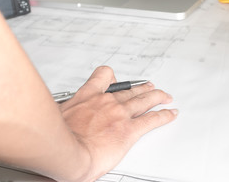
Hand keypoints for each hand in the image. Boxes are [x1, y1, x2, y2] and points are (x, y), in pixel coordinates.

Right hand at [59, 66, 177, 180]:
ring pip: (145, 100)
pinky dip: (164, 115)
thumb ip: (66, 113)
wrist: (66, 152)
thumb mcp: (58, 116)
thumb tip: (62, 119)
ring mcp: (120, 114)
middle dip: (142, 88)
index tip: (117, 79)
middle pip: (130, 90)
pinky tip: (170, 114)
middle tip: (149, 87)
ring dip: (157, 97)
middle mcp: (107, 101)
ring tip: (164, 96)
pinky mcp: (130, 130)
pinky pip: (153, 119)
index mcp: (89, 96)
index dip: (113, 77)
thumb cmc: (59, 138)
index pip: (104, 76)